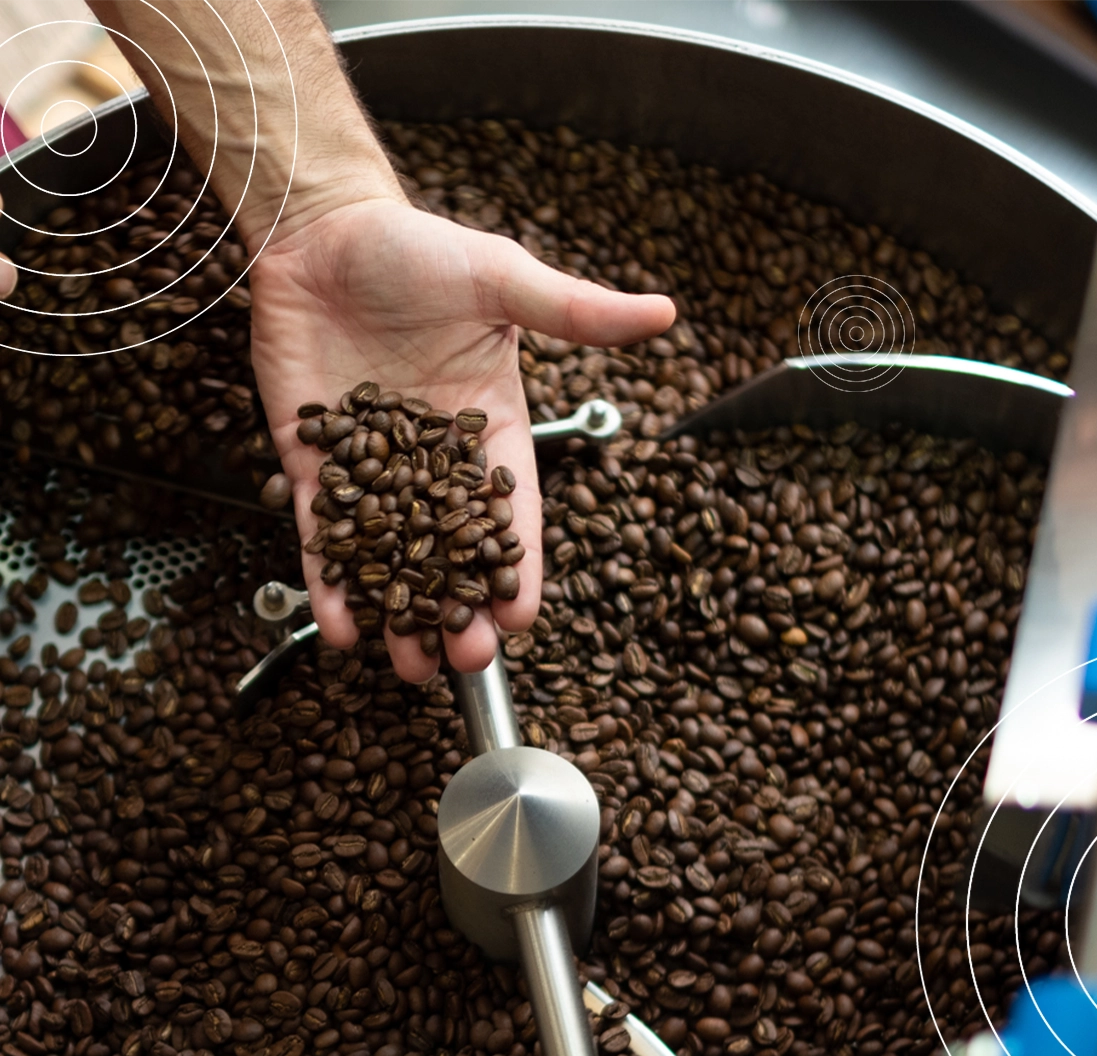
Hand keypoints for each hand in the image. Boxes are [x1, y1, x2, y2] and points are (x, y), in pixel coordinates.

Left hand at [249, 197, 674, 682]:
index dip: (519, 568)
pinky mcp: (313, 465)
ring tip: (407, 666)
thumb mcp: (502, 278)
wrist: (320, 227)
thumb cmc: (413, 248)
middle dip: (460, 611)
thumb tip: (663, 311)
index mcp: (491, 431)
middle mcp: (434, 462)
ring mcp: (371, 469)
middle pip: (453, 554)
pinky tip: (340, 626)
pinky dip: (330, 582)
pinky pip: (322, 536)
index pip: (513, 514)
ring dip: (398, 615)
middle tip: (464, 659)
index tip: (521, 620)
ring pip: (390, 559)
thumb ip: (575, 311)